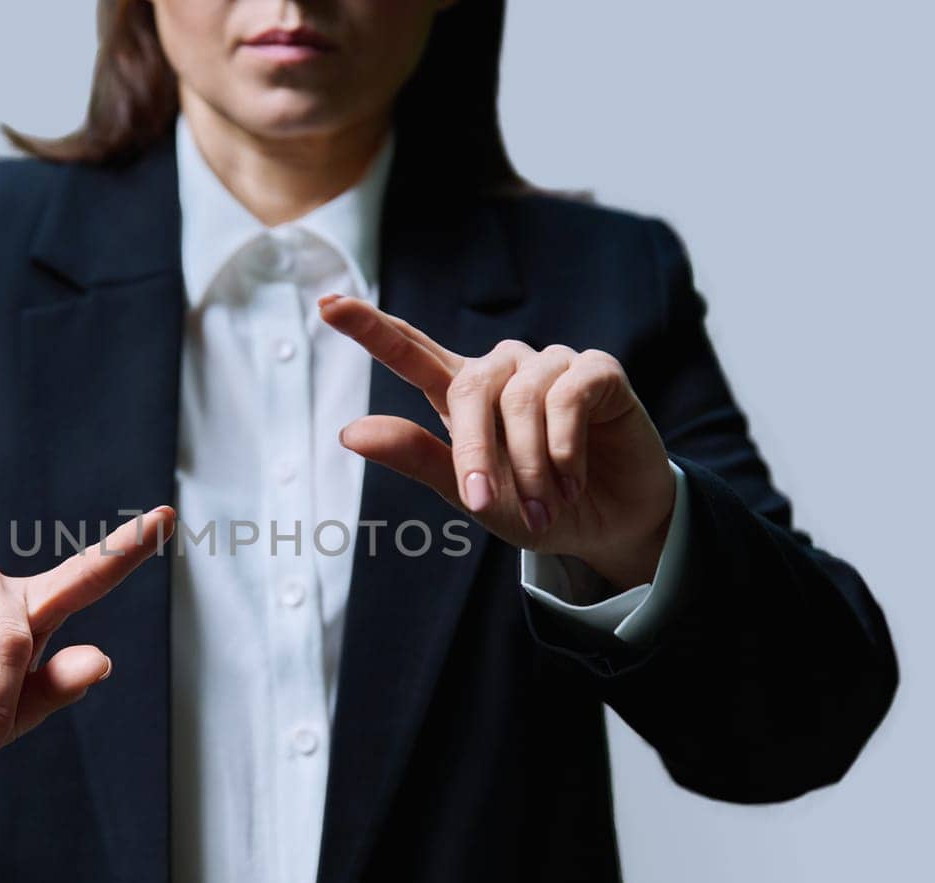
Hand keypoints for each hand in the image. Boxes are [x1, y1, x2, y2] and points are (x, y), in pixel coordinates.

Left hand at [319, 295, 674, 589]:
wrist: (608, 526)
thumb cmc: (535, 506)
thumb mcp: (470, 493)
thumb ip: (416, 458)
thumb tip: (349, 433)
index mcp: (461, 394)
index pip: (410, 350)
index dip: (370, 327)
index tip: (326, 304)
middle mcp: (503, 369)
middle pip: (467, 386)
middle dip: (473, 451)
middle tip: (486, 502)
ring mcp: (550, 363)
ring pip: (521, 398)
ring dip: (531, 463)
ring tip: (547, 503)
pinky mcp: (597, 370)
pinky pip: (568, 394)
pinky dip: (565, 445)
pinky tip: (573, 476)